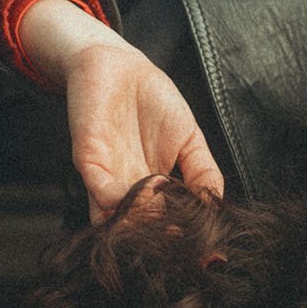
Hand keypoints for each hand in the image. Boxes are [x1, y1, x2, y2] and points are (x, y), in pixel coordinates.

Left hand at [19, 0, 224, 221]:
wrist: (120, 66)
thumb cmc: (154, 102)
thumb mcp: (191, 139)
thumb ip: (204, 173)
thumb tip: (217, 207)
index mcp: (151, 190)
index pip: (162, 226)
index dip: (182, 236)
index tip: (204, 241)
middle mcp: (126, 190)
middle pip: (139, 231)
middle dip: (162, 239)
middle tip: (187, 234)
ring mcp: (106, 178)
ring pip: (117, 222)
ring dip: (144, 225)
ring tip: (170, 214)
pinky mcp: (88, 159)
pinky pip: (101, 191)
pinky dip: (126, 197)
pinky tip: (155, 182)